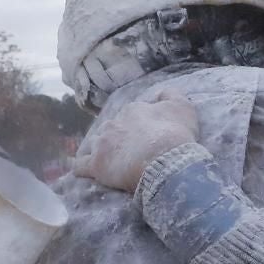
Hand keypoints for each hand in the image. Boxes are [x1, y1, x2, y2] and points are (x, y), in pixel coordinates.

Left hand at [73, 95, 199, 192]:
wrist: (166, 161)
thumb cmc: (176, 135)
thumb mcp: (183, 108)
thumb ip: (171, 96)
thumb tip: (162, 93)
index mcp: (132, 110)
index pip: (131, 116)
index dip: (140, 128)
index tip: (149, 139)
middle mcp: (114, 123)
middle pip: (113, 129)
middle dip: (120, 139)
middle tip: (133, 153)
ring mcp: (102, 143)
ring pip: (97, 144)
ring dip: (103, 150)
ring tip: (112, 163)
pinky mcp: (95, 164)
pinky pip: (80, 165)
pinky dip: (80, 167)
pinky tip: (82, 170)